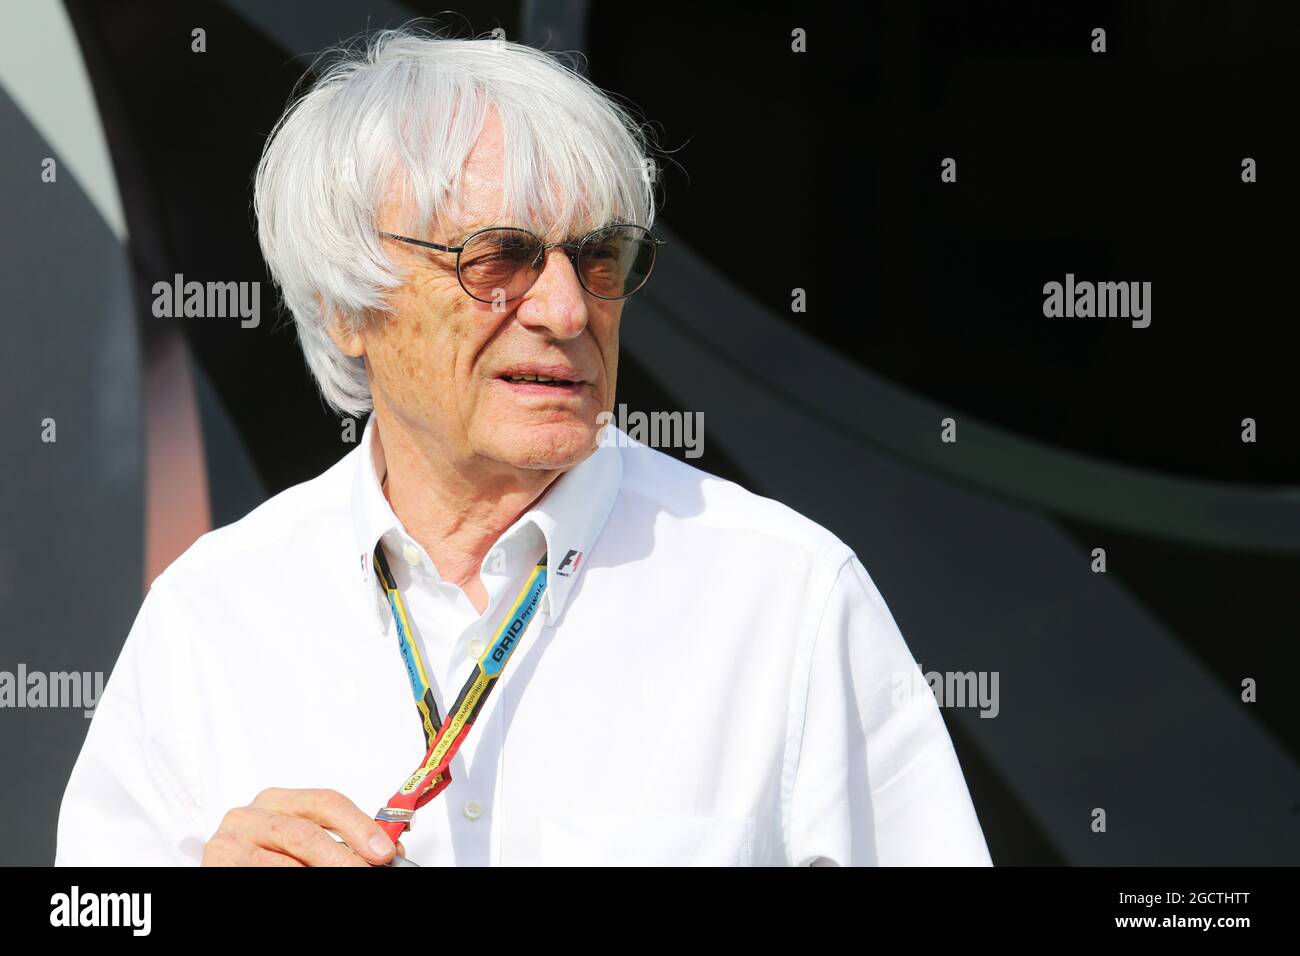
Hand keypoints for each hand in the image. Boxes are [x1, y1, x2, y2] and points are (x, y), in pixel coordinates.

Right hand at [202, 788, 405, 866]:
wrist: (229, 868)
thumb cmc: (267, 855)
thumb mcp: (304, 842)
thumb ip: (341, 841)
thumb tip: (386, 848)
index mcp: (278, 801)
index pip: (326, 802)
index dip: (359, 826)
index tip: (384, 850)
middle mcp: (250, 816)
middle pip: (305, 833)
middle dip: (343, 858)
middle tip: (365, 872)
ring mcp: (229, 842)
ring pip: (286, 863)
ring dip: (321, 873)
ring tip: (344, 879)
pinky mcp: (217, 865)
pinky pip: (263, 874)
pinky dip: (291, 882)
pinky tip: (304, 882)